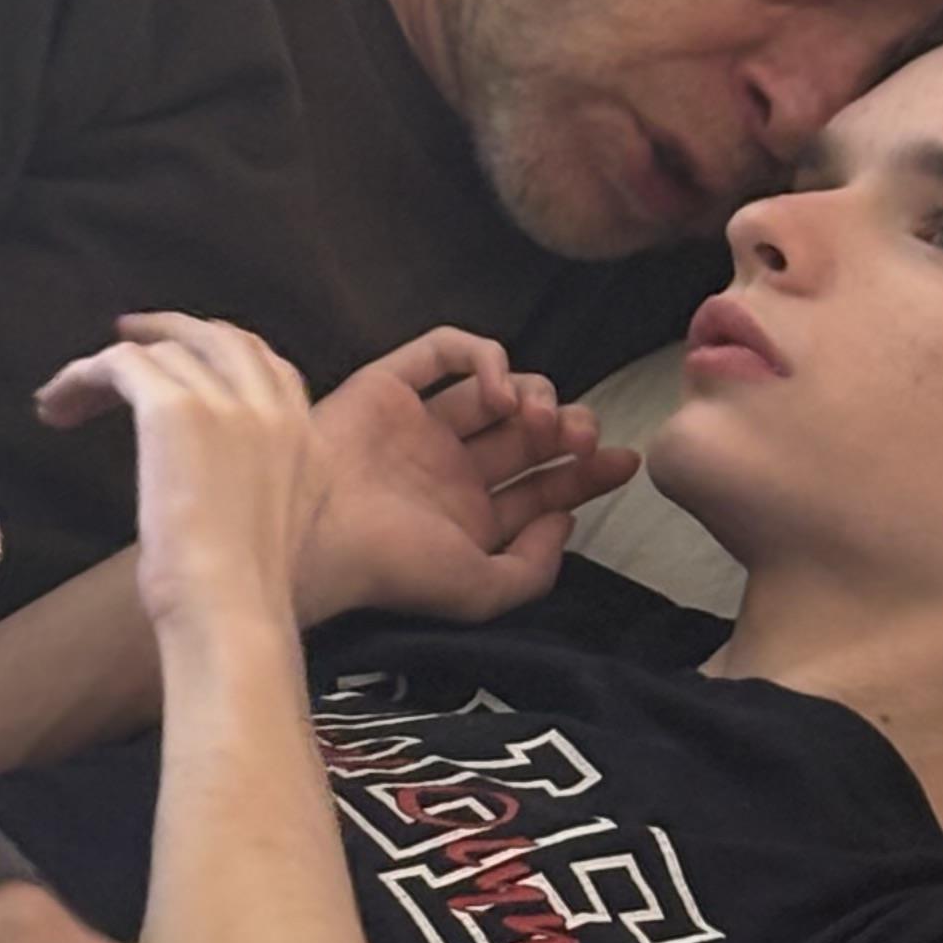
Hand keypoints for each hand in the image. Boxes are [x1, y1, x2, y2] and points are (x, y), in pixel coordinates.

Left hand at [36, 312, 315, 643]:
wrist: (229, 611)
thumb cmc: (239, 596)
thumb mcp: (271, 529)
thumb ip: (259, 482)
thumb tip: (212, 469)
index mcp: (307, 438)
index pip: (266, 365)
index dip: (217, 350)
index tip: (178, 357)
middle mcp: (274, 410)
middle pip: (220, 338)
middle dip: (170, 332)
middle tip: (124, 336)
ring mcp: (228, 404)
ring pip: (160, 352)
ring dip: (107, 370)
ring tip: (67, 401)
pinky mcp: (175, 409)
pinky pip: (119, 364)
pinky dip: (80, 377)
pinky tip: (55, 406)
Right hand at [302, 326, 638, 625]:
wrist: (317, 532)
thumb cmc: (393, 568)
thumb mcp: (481, 591)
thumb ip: (534, 568)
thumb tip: (564, 519)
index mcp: (466, 519)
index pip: (541, 487)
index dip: (587, 473)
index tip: (624, 462)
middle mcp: (445, 469)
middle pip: (527, 436)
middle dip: (567, 430)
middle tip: (582, 435)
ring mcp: (416, 426)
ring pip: (495, 390)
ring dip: (533, 394)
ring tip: (535, 420)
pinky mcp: (389, 385)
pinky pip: (445, 351)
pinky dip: (484, 357)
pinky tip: (498, 391)